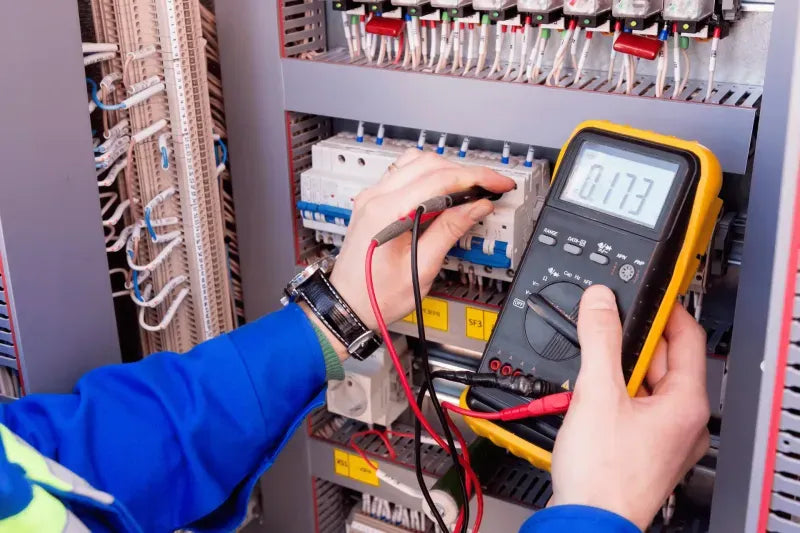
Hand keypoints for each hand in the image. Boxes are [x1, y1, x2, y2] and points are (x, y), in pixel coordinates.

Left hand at [325, 149, 514, 353]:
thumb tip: (476, 207)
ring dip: (447, 171)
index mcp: (387, 213)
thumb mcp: (422, 268)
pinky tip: (444, 192)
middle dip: (465, 172)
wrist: (347, 304)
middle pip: (429, 164)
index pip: (440, 179)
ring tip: (470, 190)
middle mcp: (376, 198)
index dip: (476, 178)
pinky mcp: (373, 201)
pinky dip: (429, 176)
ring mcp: (372, 197)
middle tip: (490, 188)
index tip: (498, 183)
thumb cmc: (377, 296)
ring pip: (416, 163)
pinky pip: (404, 174)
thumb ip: (449, 231)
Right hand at [550, 285, 709, 529]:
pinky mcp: (645, 449)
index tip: (644, 293)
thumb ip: (600, 339)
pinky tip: (592, 396)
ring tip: (593, 366)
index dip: (664, 309)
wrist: (587, 521)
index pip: (686, 336)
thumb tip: (601, 301)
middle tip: (604, 327)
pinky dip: (616, 393)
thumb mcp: (598, 392)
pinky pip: (636, 406)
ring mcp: (666, 438)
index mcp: (687, 403)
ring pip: (647, 384)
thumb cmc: (604, 474)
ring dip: (620, 368)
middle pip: (664, 360)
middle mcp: (684, 421)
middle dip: (632, 341)